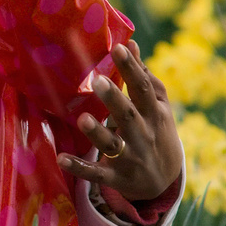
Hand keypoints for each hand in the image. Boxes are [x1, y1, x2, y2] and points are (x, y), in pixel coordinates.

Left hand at [57, 40, 182, 202]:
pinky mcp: (115, 178)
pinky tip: (61, 158)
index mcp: (153, 114)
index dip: (131, 69)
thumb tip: (130, 43)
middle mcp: (142, 135)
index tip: (118, 48)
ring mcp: (129, 158)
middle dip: (114, 99)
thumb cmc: (156, 131)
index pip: (142, 89)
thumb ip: (144, 77)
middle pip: (128, 116)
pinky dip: (79, 167)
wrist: (164, 182)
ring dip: (97, 133)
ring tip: (83, 118)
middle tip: (98, 80)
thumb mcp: (158, 107)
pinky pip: (96, 173)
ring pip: (112, 145)